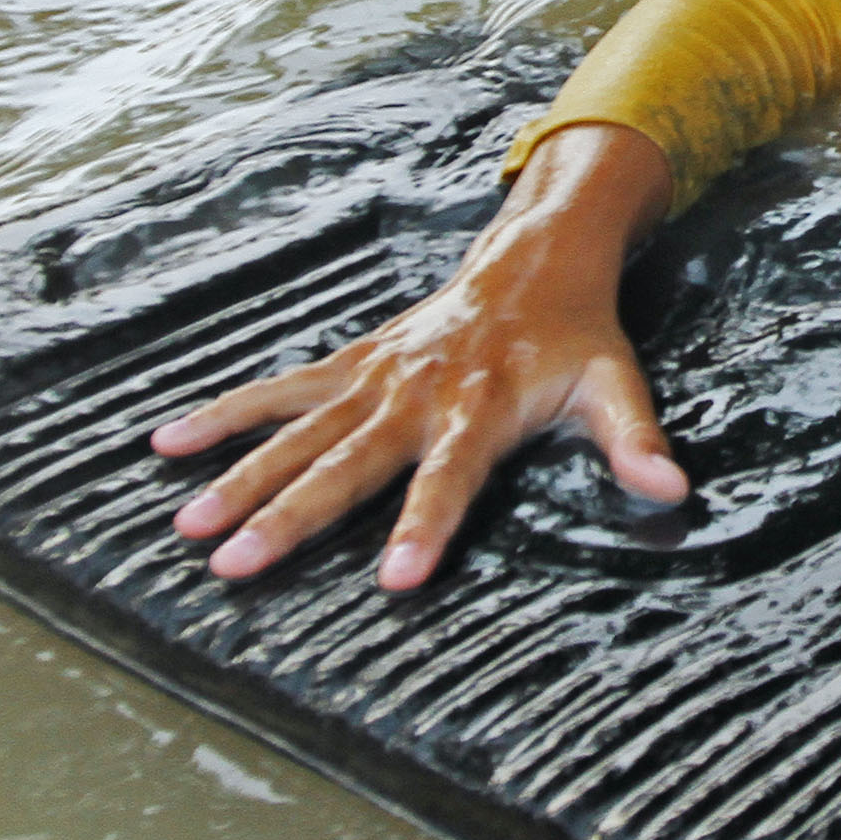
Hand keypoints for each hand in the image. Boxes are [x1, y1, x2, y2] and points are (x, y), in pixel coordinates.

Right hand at [150, 123, 684, 589]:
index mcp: (479, 409)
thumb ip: (636, 441)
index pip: (448, 479)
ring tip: (190, 525)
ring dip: (240, 477)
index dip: (423, 525)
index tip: (395, 579)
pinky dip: (222, 416)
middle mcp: (414, 395)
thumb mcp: (615, 386)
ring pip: (296, 433)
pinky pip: (277, 393)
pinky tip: (168, 446)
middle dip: (290, 517)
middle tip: (235, 565)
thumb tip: (672, 492)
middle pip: (345, 464)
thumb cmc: (575, 339)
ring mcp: (373, 378)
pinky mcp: (348, 367)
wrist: (534, 260)